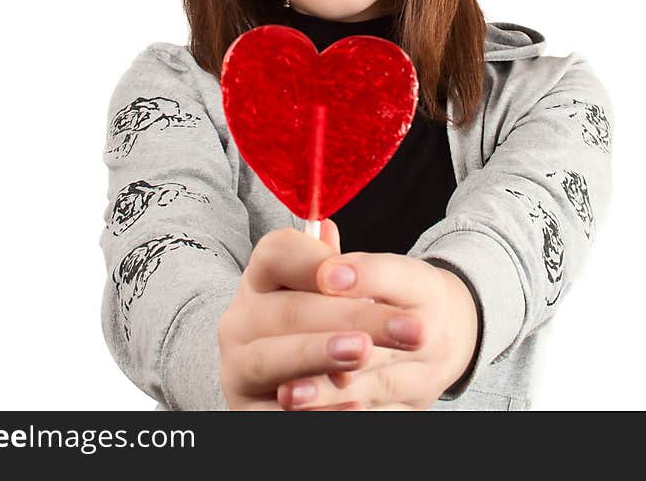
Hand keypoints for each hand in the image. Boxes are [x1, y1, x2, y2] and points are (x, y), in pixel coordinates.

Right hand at [217, 221, 423, 409]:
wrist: (301, 386)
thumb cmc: (321, 327)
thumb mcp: (330, 294)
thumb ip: (336, 267)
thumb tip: (328, 230)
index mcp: (261, 280)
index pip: (277, 252)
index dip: (313, 260)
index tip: (349, 272)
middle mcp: (241, 320)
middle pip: (291, 309)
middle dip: (352, 316)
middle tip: (408, 327)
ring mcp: (237, 367)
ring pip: (274, 358)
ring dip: (320, 354)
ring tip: (364, 352)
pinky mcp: (244, 412)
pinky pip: (275, 414)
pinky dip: (316, 411)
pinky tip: (354, 405)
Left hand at [276, 252, 480, 410]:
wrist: (448, 336)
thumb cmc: (398, 296)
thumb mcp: (384, 269)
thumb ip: (343, 254)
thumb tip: (317, 230)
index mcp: (425, 287)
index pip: (399, 276)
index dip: (365, 274)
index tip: (327, 274)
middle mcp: (433, 331)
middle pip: (387, 337)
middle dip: (340, 340)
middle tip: (293, 343)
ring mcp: (426, 376)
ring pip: (377, 384)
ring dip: (330, 391)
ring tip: (289, 393)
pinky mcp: (413, 408)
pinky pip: (377, 415)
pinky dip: (342, 416)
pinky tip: (308, 416)